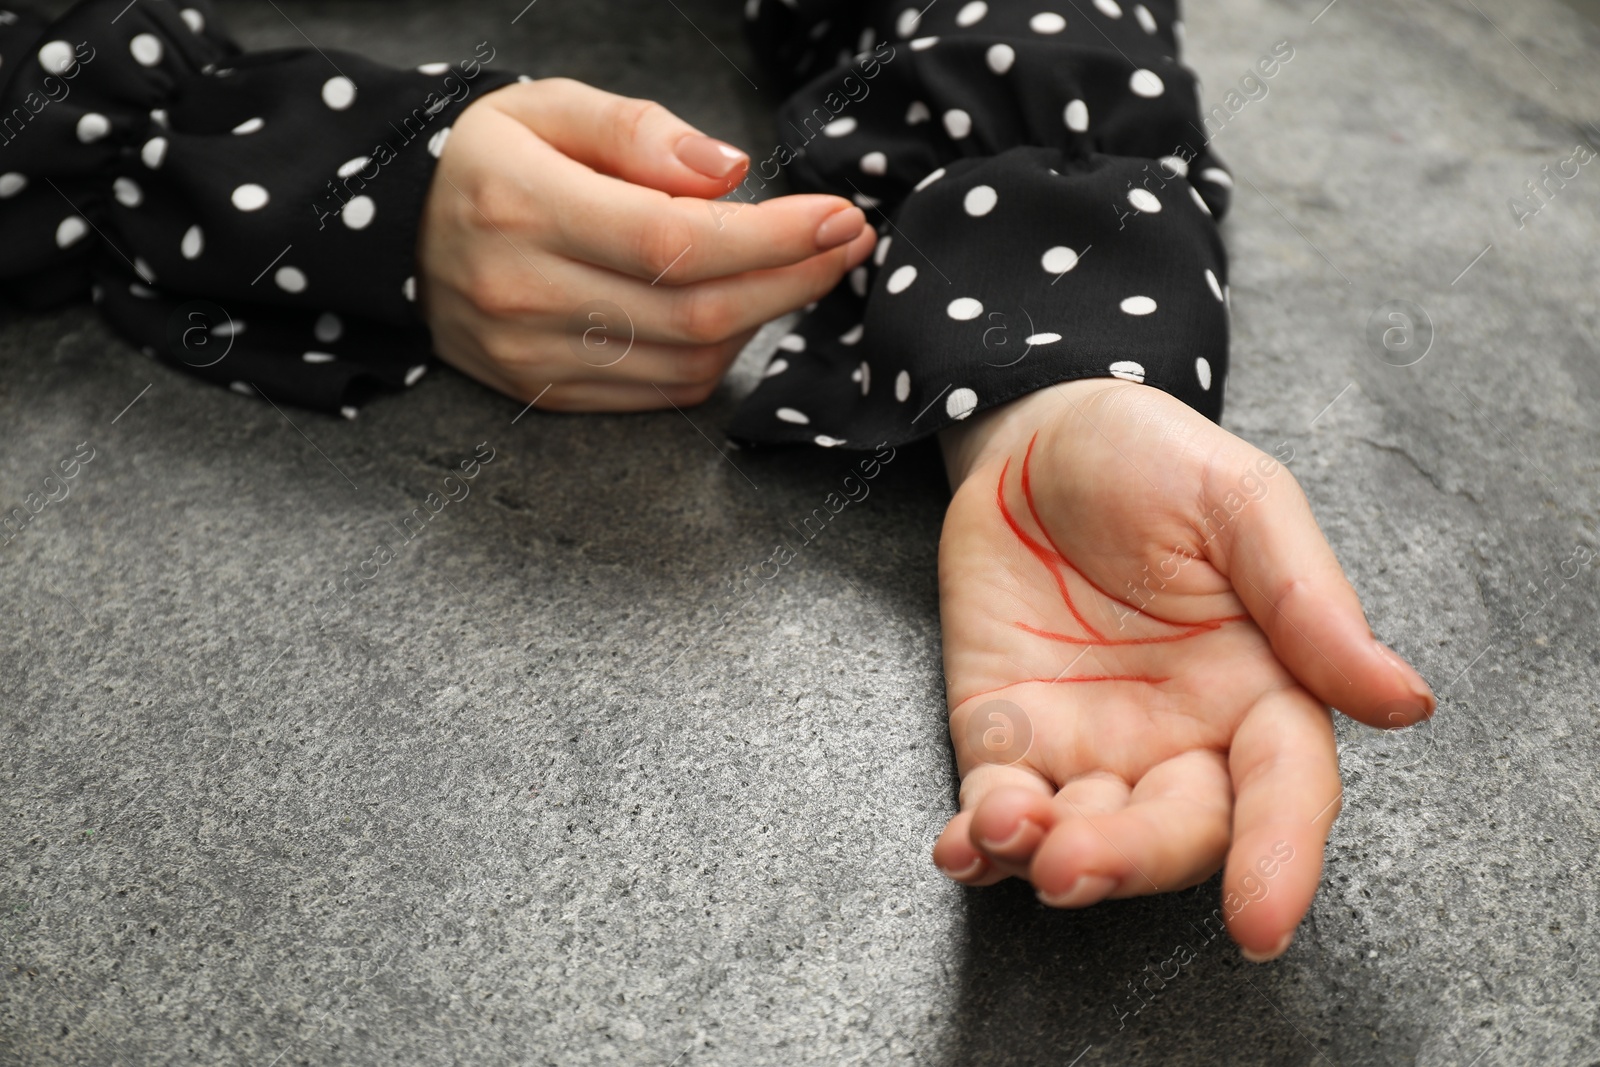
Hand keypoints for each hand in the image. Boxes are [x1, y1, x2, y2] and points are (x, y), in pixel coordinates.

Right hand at [416, 78, 875, 410]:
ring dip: (760, 319)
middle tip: (844, 244)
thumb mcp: (550, 107)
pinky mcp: (543, 393)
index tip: (838, 216)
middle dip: (791, 281)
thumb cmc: (487, 159)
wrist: (394, 229)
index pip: (674, 240)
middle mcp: (521, 292)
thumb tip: (731, 171)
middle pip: (694, 313)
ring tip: (790, 268)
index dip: (772, 238)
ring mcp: (529, 355)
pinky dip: (715, 355)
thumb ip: (641, 132)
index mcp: (521, 207)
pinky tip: (733, 310)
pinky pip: (660, 392)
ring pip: (687, 361)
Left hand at [931, 380, 1434, 959]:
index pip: (1283, 792)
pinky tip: (962, 843)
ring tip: (1007, 832)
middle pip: (1176, 833)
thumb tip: (1404, 702)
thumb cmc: (1154, 459)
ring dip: (1046, 857)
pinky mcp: (1006, 738)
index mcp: (1262, 689)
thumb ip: (1309, 602)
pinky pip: (996, 810)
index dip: (1278, 860)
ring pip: (1083, 837)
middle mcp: (1181, 738)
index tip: (1260, 923)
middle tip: (1077, 862)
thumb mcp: (1241, 502)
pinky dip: (978, 839)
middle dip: (1129, 860)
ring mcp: (1089, 745)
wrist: (1034, 436)